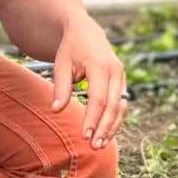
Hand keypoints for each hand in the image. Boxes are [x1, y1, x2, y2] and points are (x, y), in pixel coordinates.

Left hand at [50, 16, 128, 149]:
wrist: (86, 31)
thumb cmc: (71, 48)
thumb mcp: (61, 64)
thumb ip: (60, 87)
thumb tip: (55, 110)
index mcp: (100, 65)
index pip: (98, 98)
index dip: (92, 118)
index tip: (84, 135)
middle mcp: (116, 71)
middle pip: (113, 105)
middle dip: (104, 128)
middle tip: (94, 146)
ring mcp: (122, 76)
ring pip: (121, 107)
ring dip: (112, 127)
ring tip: (99, 145)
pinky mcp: (122, 82)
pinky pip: (121, 104)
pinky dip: (114, 120)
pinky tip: (105, 134)